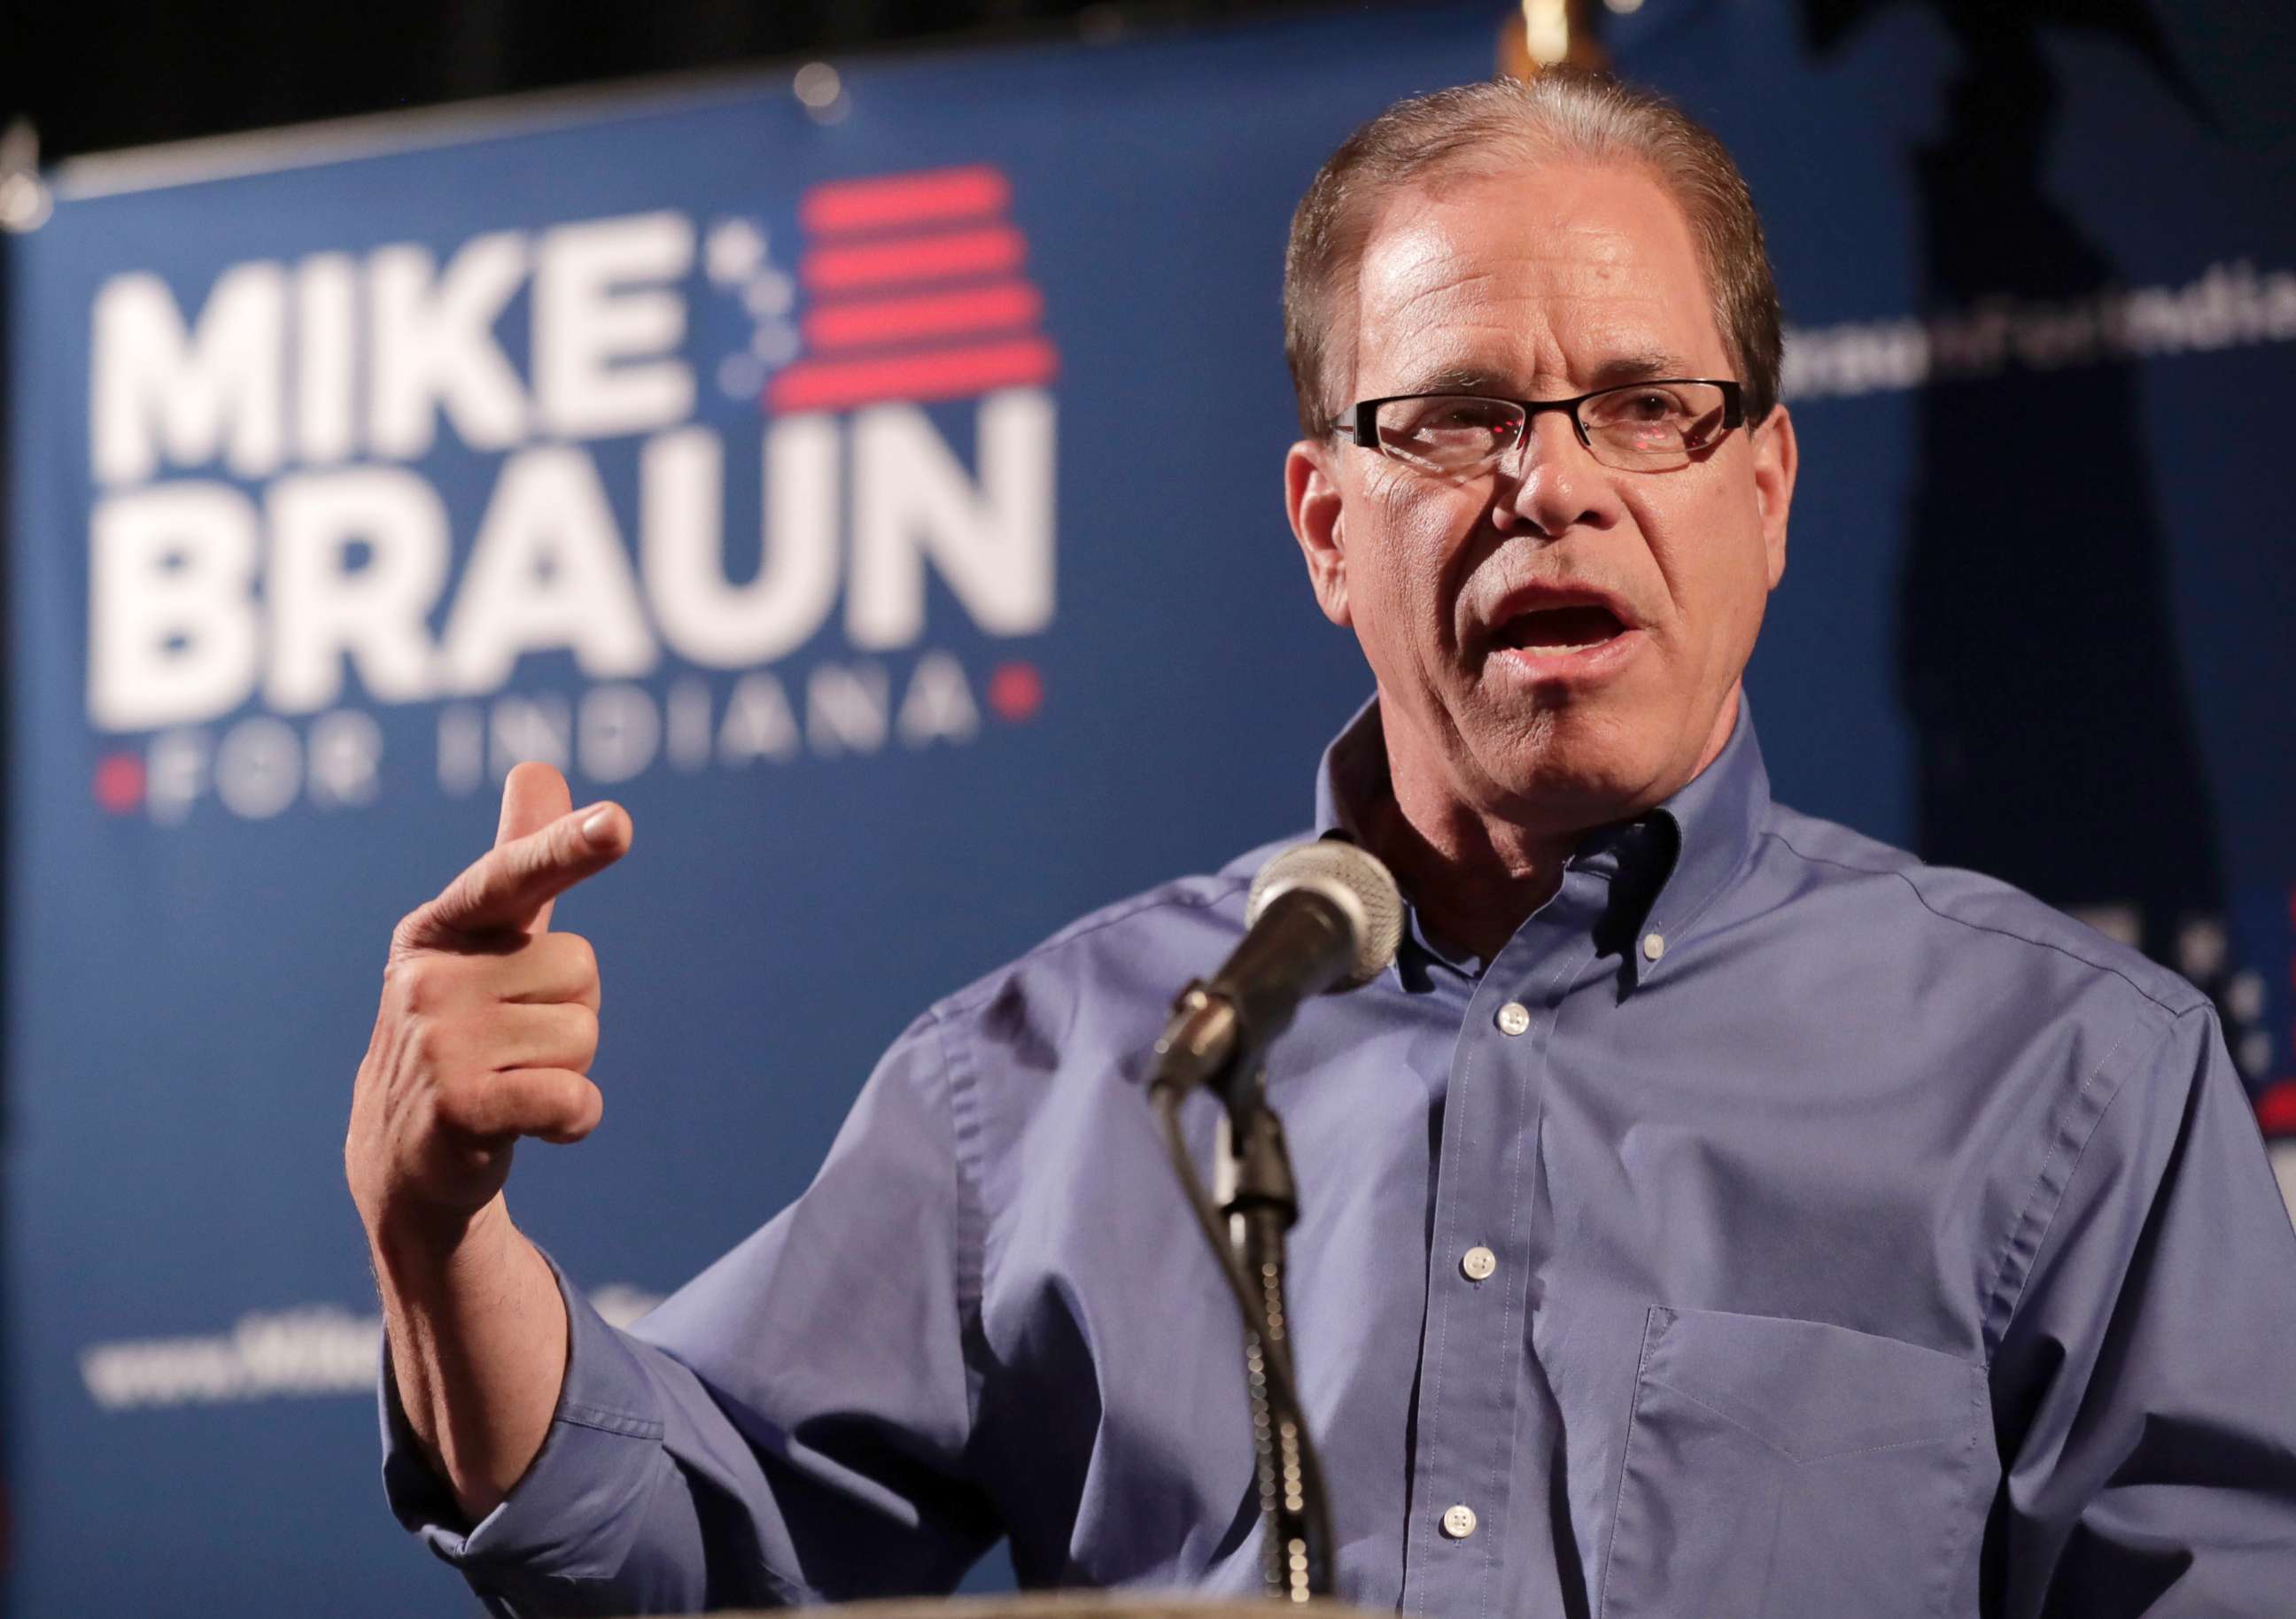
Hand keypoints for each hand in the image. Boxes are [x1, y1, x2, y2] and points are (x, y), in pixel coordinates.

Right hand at [346, 763, 630, 1243]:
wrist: (405, 1158)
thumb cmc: (464, 1031)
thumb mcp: (485, 945)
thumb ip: (520, 859)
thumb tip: (539, 765)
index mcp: (439, 928)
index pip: (512, 877)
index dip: (565, 849)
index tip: (617, 823)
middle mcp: (429, 977)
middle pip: (582, 969)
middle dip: (572, 1012)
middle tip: (515, 1044)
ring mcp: (437, 1044)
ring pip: (583, 1036)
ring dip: (569, 1068)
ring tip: (512, 1081)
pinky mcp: (458, 1110)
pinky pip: (574, 1098)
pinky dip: (575, 1119)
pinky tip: (533, 1124)